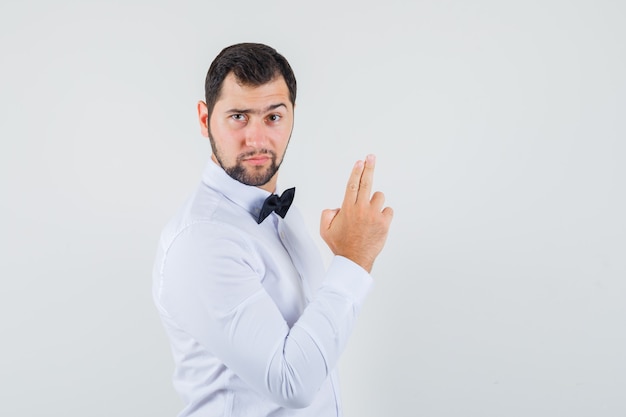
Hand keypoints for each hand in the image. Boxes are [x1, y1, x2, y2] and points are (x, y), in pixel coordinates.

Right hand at [320, 154, 393, 272]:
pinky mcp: (384, 223)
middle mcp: (361, 209)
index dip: (356, 171)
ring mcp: (374, 215)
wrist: (354, 260)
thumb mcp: (325, 230)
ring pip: (379, 197)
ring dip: (375, 201)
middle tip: (371, 157)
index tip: (360, 162)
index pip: (352, 184)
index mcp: (347, 208)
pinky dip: (384, 214)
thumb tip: (337, 208)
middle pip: (366, 182)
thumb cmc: (341, 246)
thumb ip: (327, 214)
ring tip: (370, 213)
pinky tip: (377, 222)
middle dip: (369, 167)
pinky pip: (388, 211)